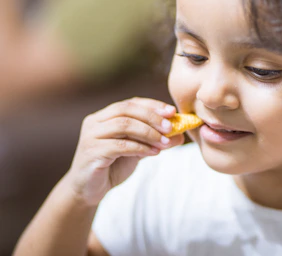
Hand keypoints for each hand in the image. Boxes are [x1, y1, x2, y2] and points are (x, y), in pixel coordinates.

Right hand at [64, 97, 183, 206]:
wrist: (90, 189)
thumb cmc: (113, 165)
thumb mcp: (138, 150)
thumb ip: (155, 140)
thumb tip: (181, 134)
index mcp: (104, 115)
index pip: (131, 102)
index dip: (153, 105)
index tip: (172, 112)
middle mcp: (95, 122)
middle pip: (127, 110)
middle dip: (152, 117)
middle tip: (171, 127)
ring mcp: (91, 136)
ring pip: (124, 125)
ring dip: (149, 133)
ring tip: (165, 143)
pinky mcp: (92, 152)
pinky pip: (120, 145)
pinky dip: (140, 147)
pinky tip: (154, 153)